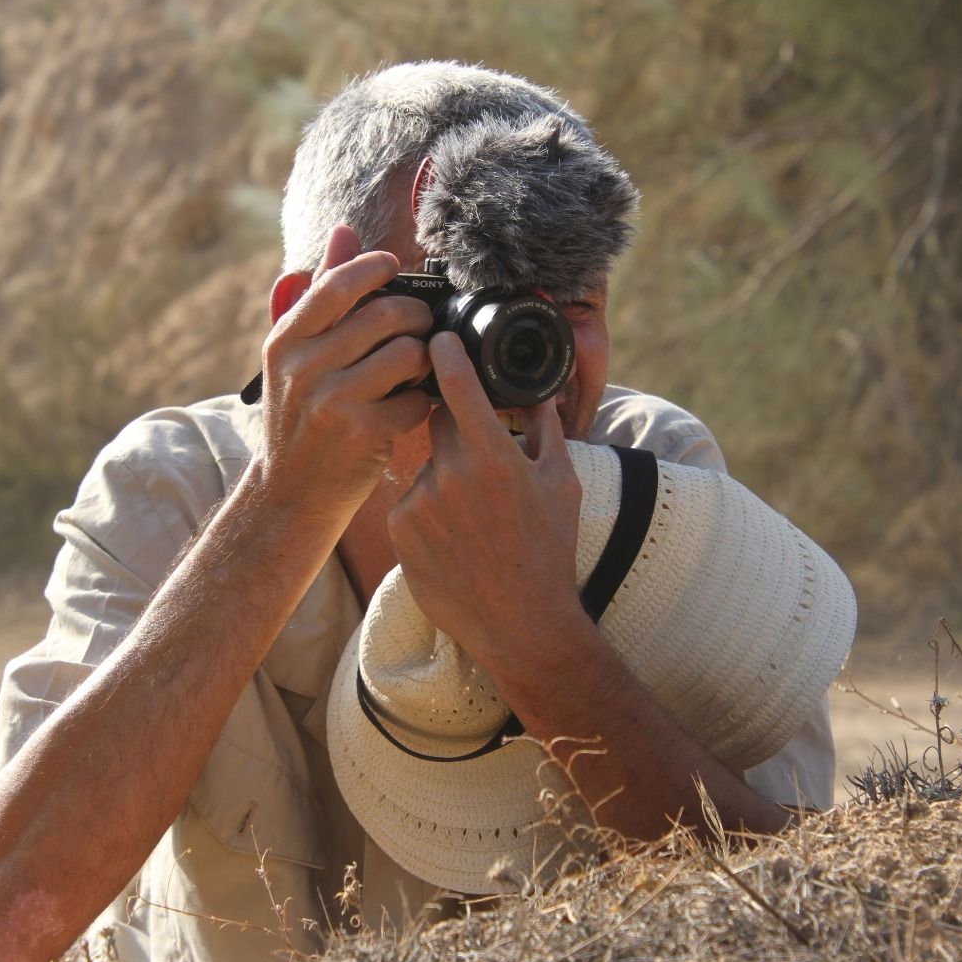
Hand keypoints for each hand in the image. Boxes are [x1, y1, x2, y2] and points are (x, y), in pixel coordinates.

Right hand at [256, 226, 433, 529]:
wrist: (289, 494)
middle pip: (385, 315)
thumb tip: (343, 232)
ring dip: (424, 359)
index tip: (394, 267)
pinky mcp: (360, 435)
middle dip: (416, 317)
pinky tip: (408, 407)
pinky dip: (421, 401)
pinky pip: (415, 399)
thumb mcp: (295, 356)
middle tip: (420, 328)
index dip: (375, 267)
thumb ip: (320, 293)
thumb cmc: (300, 416)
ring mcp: (331, 402)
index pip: (338, 284)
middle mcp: (303, 367)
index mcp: (285, 340)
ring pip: (407, 354)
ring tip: (416, 368)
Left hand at [387, 332, 588, 682]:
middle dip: (456, 426)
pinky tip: (452, 535)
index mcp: (494, 455)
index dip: (447, 355)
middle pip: (439, 422)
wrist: (520, 623)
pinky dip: (426, 507)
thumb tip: (539, 393)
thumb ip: (548, 430)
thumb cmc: (548, 552)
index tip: (437, 338)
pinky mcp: (399, 529)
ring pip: (425, 464)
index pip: (459, 386)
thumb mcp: (562, 484)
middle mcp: (451, 473)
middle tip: (479, 456)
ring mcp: (420, 502)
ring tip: (472, 515)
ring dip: (443, 474)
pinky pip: (409, 498)